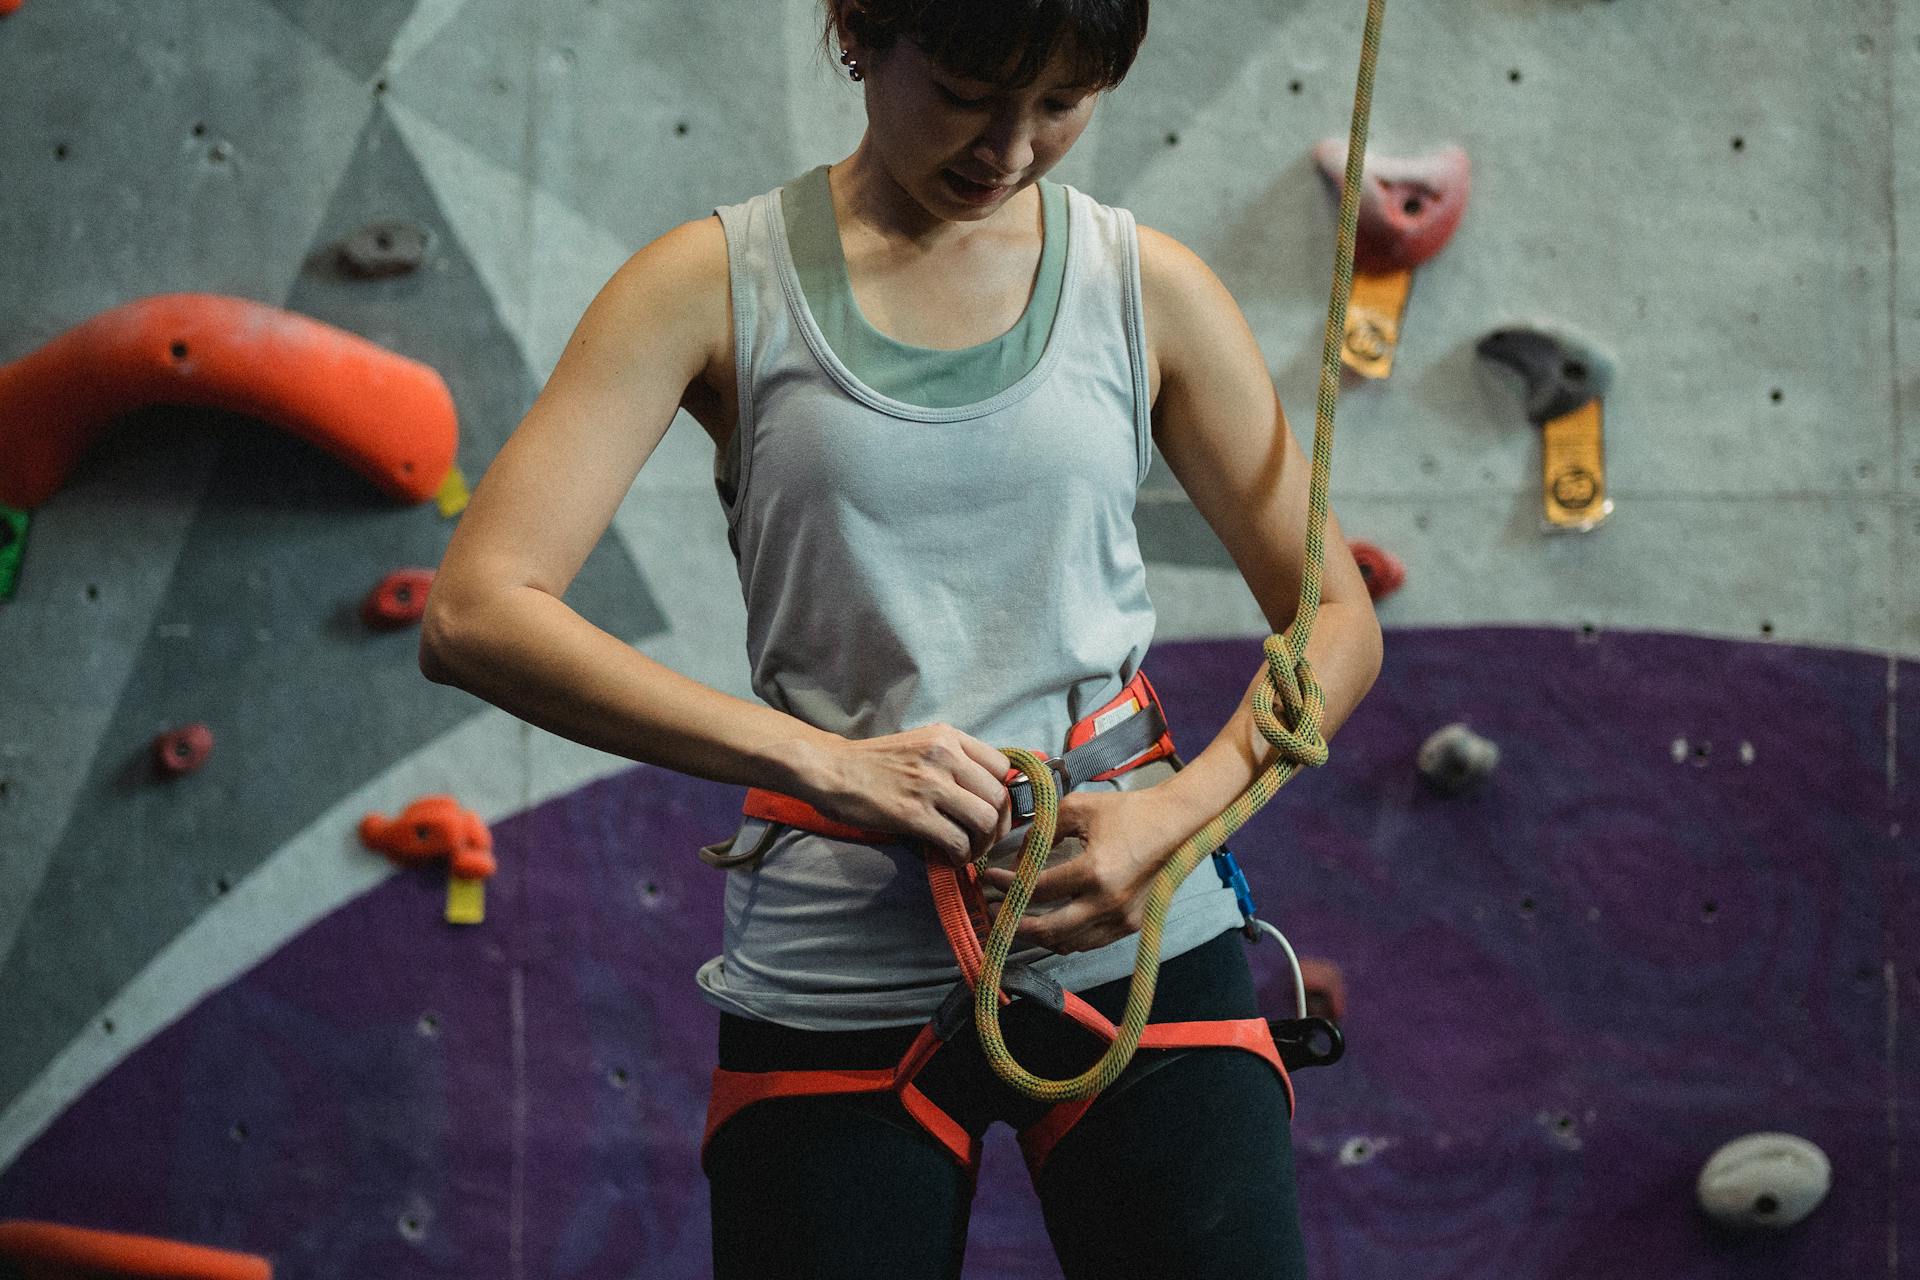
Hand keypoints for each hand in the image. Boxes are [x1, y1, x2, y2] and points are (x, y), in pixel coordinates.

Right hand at [799, 724, 1013, 865]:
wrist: (831, 770)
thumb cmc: (875, 762)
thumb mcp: (921, 744)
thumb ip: (954, 760)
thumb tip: (989, 792)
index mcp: (948, 737)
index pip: (1002, 767)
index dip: (1003, 794)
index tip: (992, 811)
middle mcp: (945, 756)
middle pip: (999, 797)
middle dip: (998, 825)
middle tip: (984, 838)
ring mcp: (930, 784)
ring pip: (984, 820)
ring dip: (982, 843)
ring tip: (968, 850)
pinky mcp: (913, 814)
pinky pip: (957, 841)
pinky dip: (961, 856)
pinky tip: (950, 857)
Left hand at [978, 786, 1182, 953]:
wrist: (1176, 824)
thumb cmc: (1128, 812)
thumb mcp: (1079, 808)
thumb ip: (1044, 829)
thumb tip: (1019, 855)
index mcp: (1094, 872)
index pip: (1038, 889)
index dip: (1008, 886)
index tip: (990, 879)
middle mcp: (1108, 903)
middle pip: (1049, 930)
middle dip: (1015, 924)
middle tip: (994, 912)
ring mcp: (1122, 919)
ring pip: (1068, 944)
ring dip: (1038, 936)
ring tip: (1016, 920)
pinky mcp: (1131, 925)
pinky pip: (1089, 943)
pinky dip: (1064, 939)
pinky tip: (1049, 925)